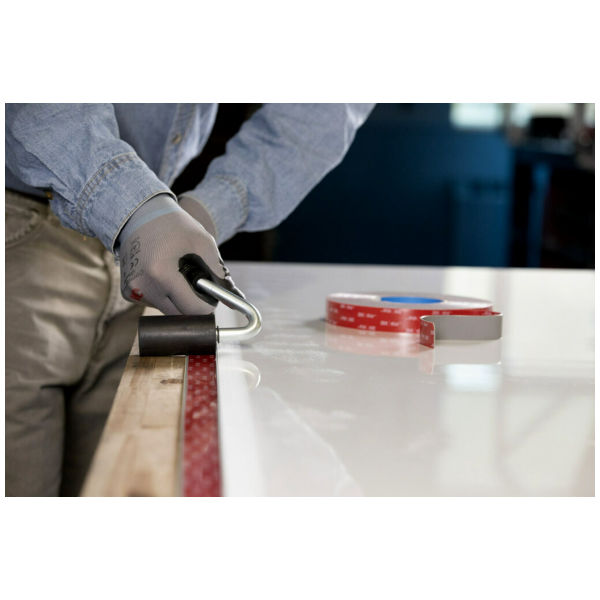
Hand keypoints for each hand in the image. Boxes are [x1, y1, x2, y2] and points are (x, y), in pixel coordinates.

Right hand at [117, 194, 240, 314]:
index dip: (208, 304)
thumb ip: (219, 275)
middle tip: (197, 283)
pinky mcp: (127, 292)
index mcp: (162, 273)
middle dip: (193, 303)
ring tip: (178, 272)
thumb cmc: (175, 226)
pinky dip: (165, 294)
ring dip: (178, 299)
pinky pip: (155, 303)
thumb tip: (237, 301)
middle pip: (181, 314)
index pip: (194, 310)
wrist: (139, 214)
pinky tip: (164, 274)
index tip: (211, 295)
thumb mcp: (204, 244)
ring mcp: (133, 291)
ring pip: (168, 310)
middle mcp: (144, 287)